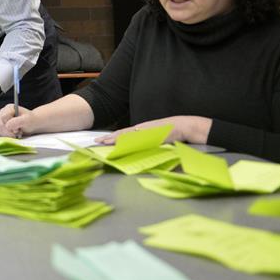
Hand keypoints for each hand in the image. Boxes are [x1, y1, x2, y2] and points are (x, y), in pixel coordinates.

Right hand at [0, 103, 37, 137]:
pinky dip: (7, 135)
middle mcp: (3, 112)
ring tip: (17, 132)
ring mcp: (1, 119)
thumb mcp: (26, 120)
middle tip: (19, 131)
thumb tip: (7, 126)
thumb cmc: (30, 120)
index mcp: (9, 107)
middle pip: (1, 123)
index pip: (4, 117)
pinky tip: (14, 134)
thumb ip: (16, 121)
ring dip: (9, 134)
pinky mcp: (1, 126)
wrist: (32, 125)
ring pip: (0, 129)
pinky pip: (0, 132)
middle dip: (10, 130)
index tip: (18, 127)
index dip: (10, 124)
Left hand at [95, 116, 212, 145]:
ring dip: (115, 138)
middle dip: (109, 138)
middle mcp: (141, 129)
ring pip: (126, 134)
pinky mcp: (150, 132)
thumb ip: (147, 145)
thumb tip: (139, 153)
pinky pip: (137, 136)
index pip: (124, 135)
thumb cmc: (171, 134)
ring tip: (104, 141)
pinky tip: (121, 141)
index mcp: (141, 131)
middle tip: (96, 142)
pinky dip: (128, 139)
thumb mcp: (156, 140)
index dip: (112, 138)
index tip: (102, 141)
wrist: (183, 127)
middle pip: (122, 134)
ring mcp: (145, 130)